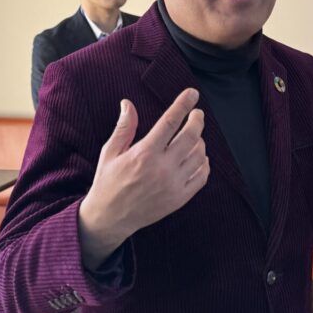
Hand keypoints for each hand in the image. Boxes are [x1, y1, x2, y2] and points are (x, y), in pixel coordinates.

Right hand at [78, 89, 209, 268]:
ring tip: (194, 137)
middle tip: (197, 114)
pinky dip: (204, 164)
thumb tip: (128, 103)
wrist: (110, 218)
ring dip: (200, 142)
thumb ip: (124, 127)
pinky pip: (202, 177)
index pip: (170, 121)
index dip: (183, 104)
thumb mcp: (110, 152)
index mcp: (144, 153)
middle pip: (191, 136)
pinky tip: (199, 158)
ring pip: (200, 156)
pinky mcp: (180, 198)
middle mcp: (162, 168)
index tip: (192, 93)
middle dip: (197, 120)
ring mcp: (173, 184)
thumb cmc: (108, 182)